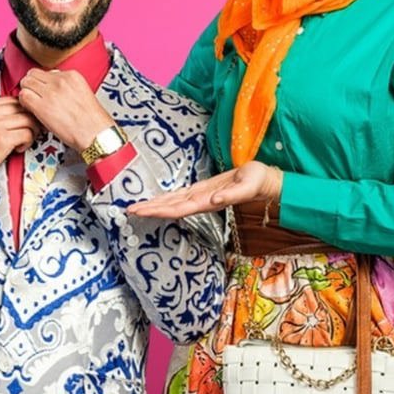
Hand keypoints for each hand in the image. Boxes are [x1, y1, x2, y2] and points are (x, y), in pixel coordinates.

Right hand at [0, 97, 42, 186]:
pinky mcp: (2, 139)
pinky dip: (28, 142)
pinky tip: (18, 148)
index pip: (16, 100)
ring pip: (29, 120)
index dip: (26, 111)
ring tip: (23, 141)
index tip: (26, 122)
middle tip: (31, 132)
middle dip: (32, 120)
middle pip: (25, 108)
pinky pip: (28, 134)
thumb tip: (21, 110)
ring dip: (32, 132)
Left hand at [17, 68, 114, 150]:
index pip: (47, 71)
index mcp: (72, 76)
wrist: (96, 134)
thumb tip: (53, 86)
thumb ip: (67, 86)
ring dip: (26, 92)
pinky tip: (31, 110)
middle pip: (33, 73)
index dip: (43, 83)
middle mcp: (60, 81)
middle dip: (32, 85)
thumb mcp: (83, 92)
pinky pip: (24, 96)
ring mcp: (50, 92)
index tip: (44, 91)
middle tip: (34, 96)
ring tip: (32, 103)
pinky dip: (24, 102)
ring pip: (26, 82)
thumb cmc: (92, 120)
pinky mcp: (42, 106)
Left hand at [126, 161, 282, 218]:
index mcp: (207, 201)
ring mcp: (200, 196)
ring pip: (172, 203)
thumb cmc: (256, 182)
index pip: (177, 208)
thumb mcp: (247, 185)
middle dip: (150, 210)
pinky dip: (165, 198)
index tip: (141, 211)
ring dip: (154, 206)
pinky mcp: (202, 189)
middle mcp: (200, 201)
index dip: (158, 210)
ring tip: (136, 208)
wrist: (264, 181)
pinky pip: (179, 195)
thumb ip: (231, 194)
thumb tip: (213, 200)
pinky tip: (157, 200)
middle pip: (170, 208)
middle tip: (129, 211)